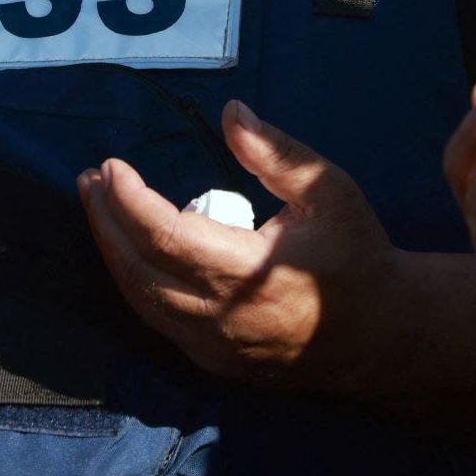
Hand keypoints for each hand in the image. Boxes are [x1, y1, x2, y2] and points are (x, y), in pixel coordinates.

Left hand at [78, 100, 400, 390]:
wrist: (384, 338)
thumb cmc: (356, 256)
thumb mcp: (327, 191)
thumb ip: (276, 152)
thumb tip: (229, 112)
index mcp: (248, 274)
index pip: (165, 236)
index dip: (129, 200)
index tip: (110, 165)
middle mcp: (222, 318)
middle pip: (137, 271)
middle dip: (105, 221)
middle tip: (91, 179)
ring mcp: (214, 348)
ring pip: (140, 301)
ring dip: (112, 251)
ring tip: (99, 205)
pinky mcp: (213, 364)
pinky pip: (158, 321)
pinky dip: (136, 282)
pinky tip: (128, 249)